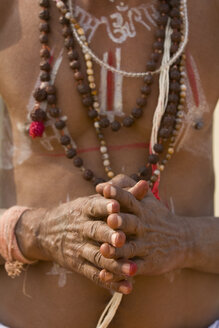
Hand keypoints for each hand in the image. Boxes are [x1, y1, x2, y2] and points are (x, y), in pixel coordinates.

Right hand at [16, 194, 137, 293]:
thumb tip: (145, 184)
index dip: (105, 206)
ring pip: (97, 256)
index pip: (94, 206)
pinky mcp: (78, 265)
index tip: (116, 205)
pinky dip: (110, 282)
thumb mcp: (94, 200)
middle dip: (109, 235)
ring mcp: (78, 248)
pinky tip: (127, 286)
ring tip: (132, 269)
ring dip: (114, 263)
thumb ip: (122, 194)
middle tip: (122, 238)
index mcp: (84, 209)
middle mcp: (81, 228)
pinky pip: (94, 274)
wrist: (46, 231)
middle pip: (95, 231)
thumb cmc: (79, 212)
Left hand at [97, 182, 189, 278]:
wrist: (183, 240)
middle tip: (110, 219)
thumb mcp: (146, 199)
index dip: (117, 194)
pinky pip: (133, 268)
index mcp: (141, 209)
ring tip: (104, 249)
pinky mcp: (147, 264)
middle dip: (120, 221)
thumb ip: (125, 188)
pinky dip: (120, 272)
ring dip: (117, 249)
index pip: (128, 199)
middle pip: (130, 223)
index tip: (105, 189)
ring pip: (130, 248)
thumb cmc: (156, 216)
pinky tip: (106, 275)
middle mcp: (143, 226)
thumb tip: (102, 185)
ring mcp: (146, 246)